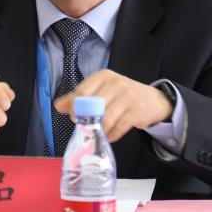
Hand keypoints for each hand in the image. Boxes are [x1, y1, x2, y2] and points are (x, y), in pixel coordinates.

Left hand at [53, 69, 173, 143]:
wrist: (153, 100)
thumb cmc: (121, 95)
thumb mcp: (101, 91)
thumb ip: (79, 97)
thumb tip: (58, 106)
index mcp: (103, 76)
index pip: (82, 92)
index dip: (75, 108)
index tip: (75, 117)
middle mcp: (116, 83)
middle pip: (93, 106)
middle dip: (86, 120)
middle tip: (86, 127)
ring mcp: (128, 96)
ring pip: (106, 119)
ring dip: (99, 130)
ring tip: (98, 133)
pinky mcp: (137, 111)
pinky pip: (119, 128)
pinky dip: (112, 135)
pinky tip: (110, 136)